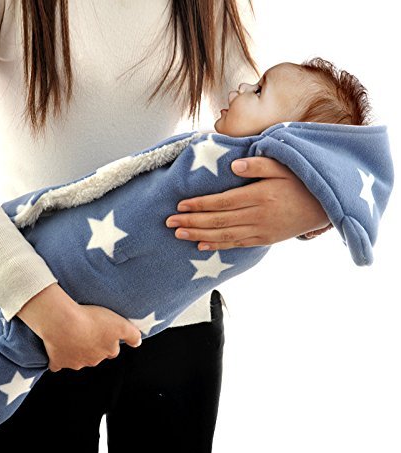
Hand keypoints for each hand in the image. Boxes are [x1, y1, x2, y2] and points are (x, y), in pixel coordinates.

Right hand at [16, 283, 141, 371]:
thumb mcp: (121, 324)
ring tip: (71, 333)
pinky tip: (57, 348)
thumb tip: (138, 343)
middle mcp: (93, 360)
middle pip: (95, 355)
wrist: (63, 323)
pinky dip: (57, 358)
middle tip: (87, 330)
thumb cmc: (91, 320)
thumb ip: (132, 335)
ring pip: (77, 359)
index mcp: (108, 351)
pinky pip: (57, 363)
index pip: (112, 349)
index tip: (103, 331)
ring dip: (76, 350)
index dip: (109, 340)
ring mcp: (75, 363)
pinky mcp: (58, 361)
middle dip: (93, 346)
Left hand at [165, 156, 330, 248]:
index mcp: (259, 196)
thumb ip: (258, 165)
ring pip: (224, 235)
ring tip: (179, 234)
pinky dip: (217, 245)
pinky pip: (237, 245)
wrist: (325, 207)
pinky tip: (201, 245)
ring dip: (199, 235)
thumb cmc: (301, 182)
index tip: (180, 205)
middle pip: (217, 220)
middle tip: (169, 223)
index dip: (199, 205)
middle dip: (191, 221)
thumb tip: (233, 167)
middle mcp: (257, 216)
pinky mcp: (263, 240)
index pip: (222, 202)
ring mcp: (260, 231)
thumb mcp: (283, 166)